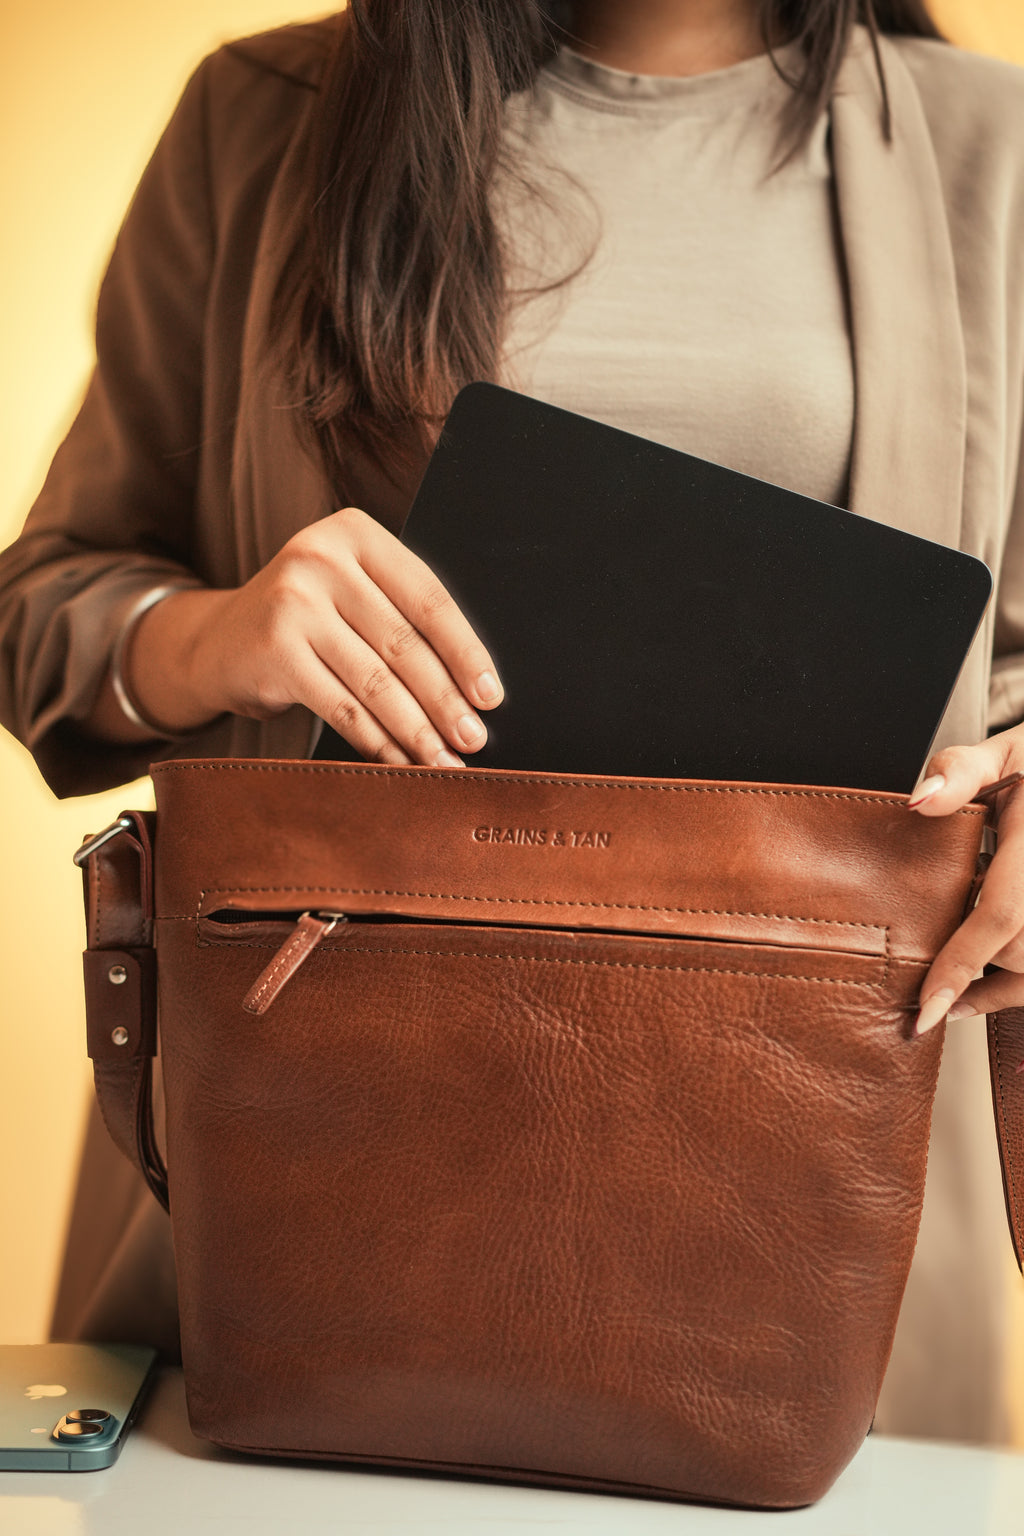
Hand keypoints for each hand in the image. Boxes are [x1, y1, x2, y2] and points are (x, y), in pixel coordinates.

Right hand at [128, 507, 503, 765]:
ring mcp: (293, 602)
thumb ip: (402, 617)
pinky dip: (376, 741)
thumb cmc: (307, 622)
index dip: (465, 652)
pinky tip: (399, 761)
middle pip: (404, 643)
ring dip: (416, 730)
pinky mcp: (274, 649)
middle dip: (445, 700)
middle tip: (473, 739)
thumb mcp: (353, 595)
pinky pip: (341, 706)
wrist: (218, 641)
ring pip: (375, 681)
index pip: (428, 599)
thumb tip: (475, 688)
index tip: (491, 697)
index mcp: (356, 533)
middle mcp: (321, 558)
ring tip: (443, 760)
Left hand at [910, 723, 1023, 1031]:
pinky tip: (967, 999)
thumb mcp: (1006, 752)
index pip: (1003, 914)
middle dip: (967, 962)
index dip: (962, 964)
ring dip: (987, 985)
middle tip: (915, 974)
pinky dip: (1004, 991)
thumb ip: (960, 771)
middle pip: (1016, 950)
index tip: (926, 1007)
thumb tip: (919, 802)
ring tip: (940, 994)